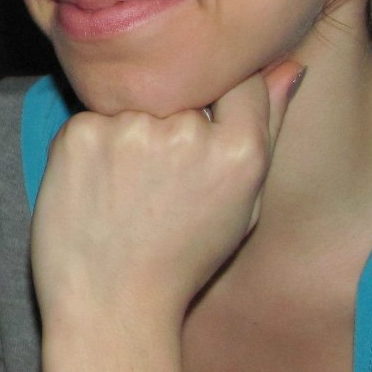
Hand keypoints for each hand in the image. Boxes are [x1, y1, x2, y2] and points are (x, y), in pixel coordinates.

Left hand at [31, 61, 301, 330]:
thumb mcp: (245, 203)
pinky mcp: (82, 133)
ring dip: (130, 132)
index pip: (236, 79)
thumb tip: (290, 65)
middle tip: (156, 180)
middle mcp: (186, 131)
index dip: (216, 101)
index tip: (200, 131)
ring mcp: (130, 130)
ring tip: (126, 191)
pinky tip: (97, 189)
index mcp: (239, 150)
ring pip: (135, 102)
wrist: (110, 306)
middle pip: (182, 88)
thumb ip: (269, 129)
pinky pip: (93, 117)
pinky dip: (94, 145)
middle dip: (172, 118)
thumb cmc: (183, 259)